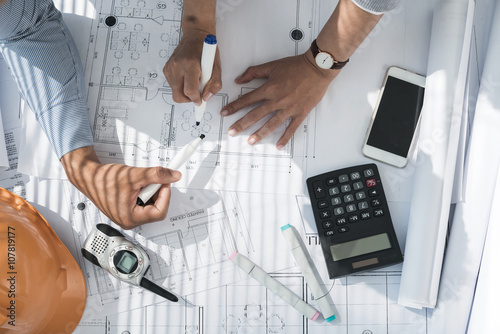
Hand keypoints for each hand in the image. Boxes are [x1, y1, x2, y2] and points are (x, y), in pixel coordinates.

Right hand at [61, 146, 181, 229]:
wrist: (89, 177)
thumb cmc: (104, 180)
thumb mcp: (135, 175)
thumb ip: (157, 175)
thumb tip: (173, 176)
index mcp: (131, 218)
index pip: (160, 212)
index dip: (165, 196)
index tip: (165, 183)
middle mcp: (129, 220)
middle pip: (156, 209)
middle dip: (157, 192)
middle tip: (153, 180)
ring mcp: (127, 216)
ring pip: (150, 206)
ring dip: (150, 192)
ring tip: (140, 182)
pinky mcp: (126, 211)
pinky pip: (142, 204)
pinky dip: (144, 193)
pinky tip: (136, 185)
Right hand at [163, 29, 221, 104]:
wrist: (195, 35)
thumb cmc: (206, 50)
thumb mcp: (216, 68)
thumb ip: (214, 85)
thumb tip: (206, 98)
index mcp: (190, 65)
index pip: (190, 91)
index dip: (196, 99)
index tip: (200, 101)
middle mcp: (177, 66)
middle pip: (178, 95)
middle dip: (188, 99)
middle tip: (197, 95)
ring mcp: (170, 67)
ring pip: (174, 91)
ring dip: (184, 92)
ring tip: (193, 82)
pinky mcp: (166, 68)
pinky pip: (172, 85)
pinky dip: (180, 86)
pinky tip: (187, 78)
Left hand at [221, 53, 338, 148]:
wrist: (318, 68)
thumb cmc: (297, 65)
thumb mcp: (272, 65)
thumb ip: (254, 72)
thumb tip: (239, 79)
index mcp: (269, 88)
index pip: (247, 100)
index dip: (234, 107)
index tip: (225, 113)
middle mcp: (277, 100)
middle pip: (255, 114)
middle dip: (241, 124)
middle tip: (232, 132)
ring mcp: (289, 108)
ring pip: (271, 124)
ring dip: (259, 134)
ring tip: (250, 141)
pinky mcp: (300, 113)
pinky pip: (291, 128)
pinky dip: (285, 138)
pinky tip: (278, 145)